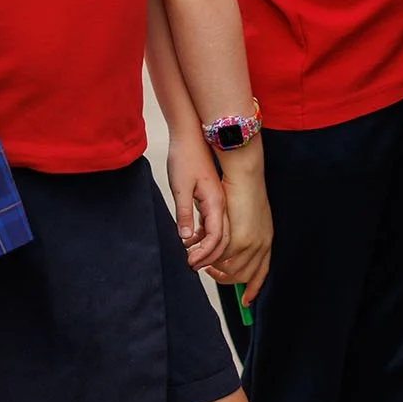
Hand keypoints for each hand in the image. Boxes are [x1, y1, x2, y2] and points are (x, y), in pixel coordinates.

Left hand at [167, 135, 229, 270]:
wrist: (191, 135)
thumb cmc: (184, 157)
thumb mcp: (180, 186)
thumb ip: (184, 212)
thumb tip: (185, 238)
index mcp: (215, 202)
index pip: (216, 237)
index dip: (205, 253)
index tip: (190, 263)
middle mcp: (221, 204)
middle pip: (222, 239)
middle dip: (209, 256)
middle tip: (191, 266)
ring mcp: (219, 201)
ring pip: (220, 232)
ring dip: (208, 248)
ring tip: (192, 258)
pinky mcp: (213, 198)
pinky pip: (214, 223)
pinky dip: (206, 236)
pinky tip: (192, 239)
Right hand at [206, 167, 272, 303]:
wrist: (245, 174)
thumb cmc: (242, 190)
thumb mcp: (246, 216)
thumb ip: (240, 234)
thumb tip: (229, 250)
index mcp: (266, 239)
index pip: (262, 272)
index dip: (253, 288)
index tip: (246, 302)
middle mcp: (262, 244)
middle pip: (245, 275)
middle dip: (226, 279)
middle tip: (209, 272)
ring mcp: (253, 244)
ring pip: (232, 270)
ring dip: (216, 269)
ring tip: (202, 262)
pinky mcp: (241, 240)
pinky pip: (224, 258)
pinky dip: (211, 258)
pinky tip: (202, 252)